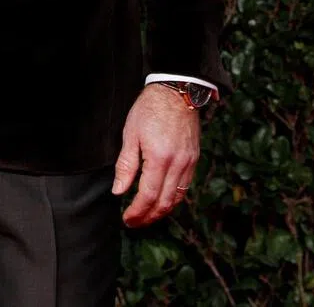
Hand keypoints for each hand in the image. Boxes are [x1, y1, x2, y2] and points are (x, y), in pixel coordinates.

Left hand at [112, 84, 199, 226]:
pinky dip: (173, 198)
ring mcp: (189, 162)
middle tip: (135, 222)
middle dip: (148, 217)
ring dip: (162, 211)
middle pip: (164, 203)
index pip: (148, 196)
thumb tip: (118, 191)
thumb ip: (126, 165)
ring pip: (177, 198)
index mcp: (159, 158)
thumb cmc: (150, 108)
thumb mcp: (130, 133)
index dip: (137, 212)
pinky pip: (185, 187)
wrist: (176, 90)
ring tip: (147, 215)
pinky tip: (162, 199)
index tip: (127, 219)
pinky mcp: (194, 159)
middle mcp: (178, 164)